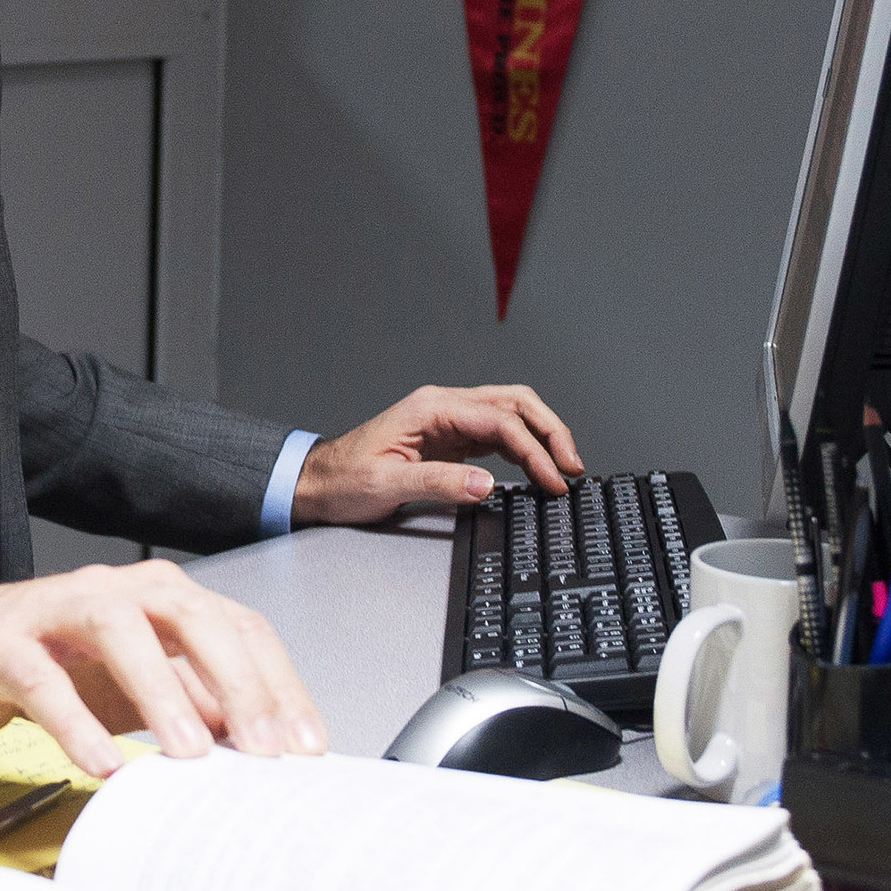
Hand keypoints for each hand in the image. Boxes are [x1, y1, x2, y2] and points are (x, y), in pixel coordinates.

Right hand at [0, 560, 327, 778]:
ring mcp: (59, 610)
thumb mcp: (141, 688)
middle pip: (191, 616)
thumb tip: (263, 745)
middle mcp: (118, 591)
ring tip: (190, 756)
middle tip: (264, 748)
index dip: (278, 684)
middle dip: (236, 681)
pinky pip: (44, 679)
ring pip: (121, 632)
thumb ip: (199, 705)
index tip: (305, 746)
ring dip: (162, 694)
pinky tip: (101, 763)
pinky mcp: (4, 643)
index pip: (239, 626)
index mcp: (162, 598)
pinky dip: (75, 721)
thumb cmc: (59, 664)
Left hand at [290, 384, 579, 525]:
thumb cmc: (343, 480)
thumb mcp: (387, 485)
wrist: (317, 483)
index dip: (533, 451)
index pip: (499, 421)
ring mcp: (448, 421)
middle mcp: (443, 407)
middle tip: (573, 466)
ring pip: (510, 415)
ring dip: (541, 438)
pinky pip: (496, 435)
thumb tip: (487, 486)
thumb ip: (439, 483)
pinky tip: (536, 469)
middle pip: (514, 404)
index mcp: (431, 408)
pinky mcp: (449, 439)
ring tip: (564, 468)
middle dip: (550, 431)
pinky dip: (522, 449)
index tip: (554, 480)